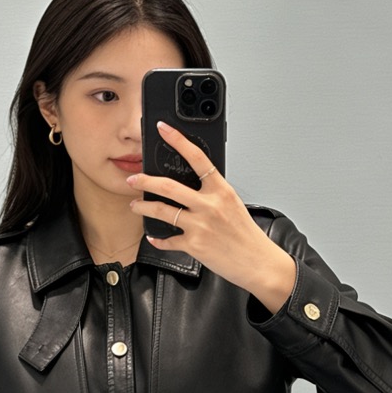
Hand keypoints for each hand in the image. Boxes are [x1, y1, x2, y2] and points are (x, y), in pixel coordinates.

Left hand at [125, 120, 296, 313]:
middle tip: (133, 179)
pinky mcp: (194, 245)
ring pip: (162, 211)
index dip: (178, 141)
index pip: (197, 158)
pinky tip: (154, 237)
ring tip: (135, 206)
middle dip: (145, 181)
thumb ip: (213, 194)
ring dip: (143, 208)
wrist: (258, 262)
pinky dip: (159, 240)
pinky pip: (168, 240)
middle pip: (169, 186)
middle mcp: (210, 205)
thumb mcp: (233, 205)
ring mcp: (201, 225)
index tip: (164, 129)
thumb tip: (191, 187)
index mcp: (222, 190)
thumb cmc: (247, 235)